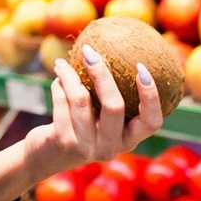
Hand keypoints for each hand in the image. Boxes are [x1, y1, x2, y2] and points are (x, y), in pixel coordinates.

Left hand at [23, 44, 164, 177]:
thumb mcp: (101, 115)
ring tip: (63, 63)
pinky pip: (62, 104)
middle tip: (91, 51)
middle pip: (114, 106)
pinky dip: (58, 88)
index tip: (142, 67)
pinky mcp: (65, 144)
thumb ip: (112, 94)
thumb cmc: (82, 125)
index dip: (150, 96)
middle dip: (102, 74)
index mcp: (129, 139)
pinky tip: (58, 81)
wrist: (48, 155)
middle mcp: (111, 148)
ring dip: (70, 76)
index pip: (151, 121)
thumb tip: (117, 44)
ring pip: (81, 100)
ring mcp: (87, 148)